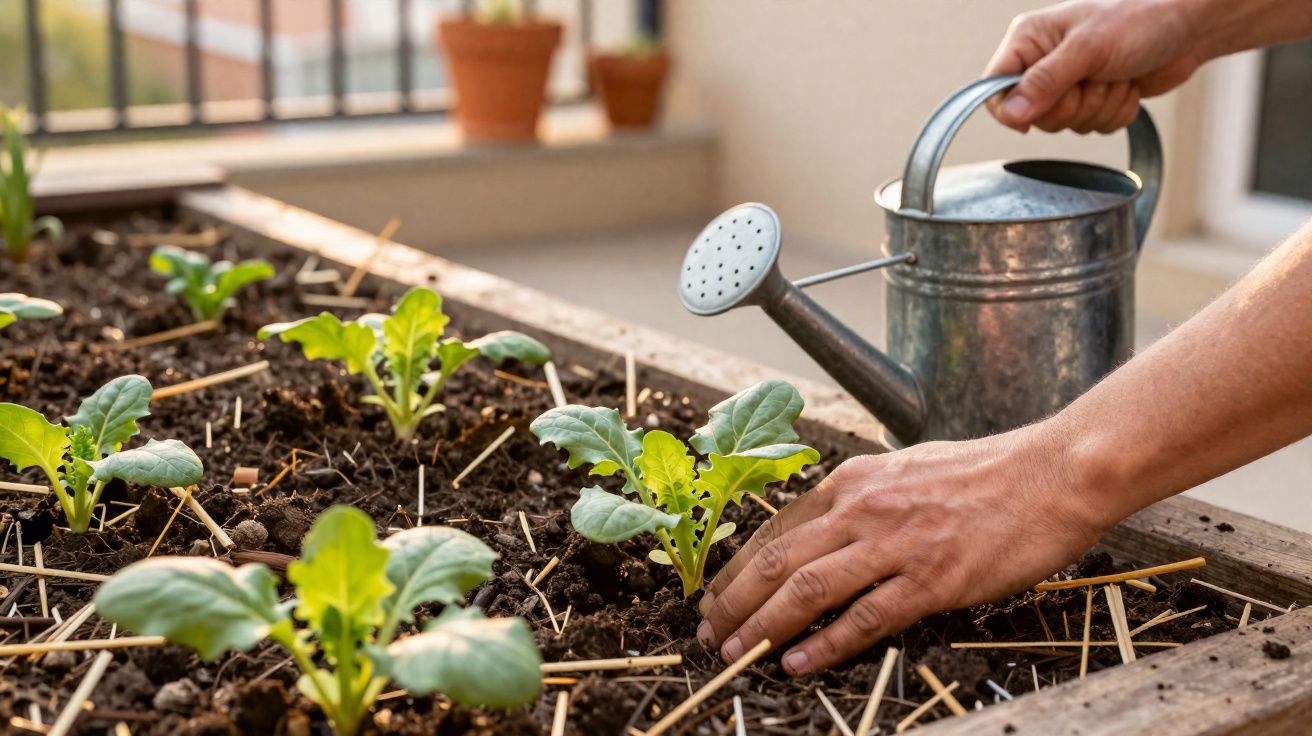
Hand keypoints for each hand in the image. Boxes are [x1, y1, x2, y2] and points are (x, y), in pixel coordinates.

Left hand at [696, 425, 1112, 674]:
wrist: (1051, 474)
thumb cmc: (985, 473)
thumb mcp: (905, 469)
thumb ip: (862, 498)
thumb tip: (827, 526)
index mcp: (853, 482)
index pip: (775, 529)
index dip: (737, 569)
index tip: (715, 595)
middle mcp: (862, 509)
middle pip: (776, 561)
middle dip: (732, 602)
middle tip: (707, 632)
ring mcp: (894, 545)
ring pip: (806, 590)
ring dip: (762, 626)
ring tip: (734, 652)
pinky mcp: (930, 579)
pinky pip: (863, 618)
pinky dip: (824, 645)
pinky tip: (798, 663)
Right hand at [984, 0, 1202, 132]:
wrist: (1190, 27)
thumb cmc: (1140, 20)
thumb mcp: (1088, 49)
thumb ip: (1046, 81)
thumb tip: (1011, 113)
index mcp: (1029, 40)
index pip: (995, 88)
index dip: (1011, 110)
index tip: (1032, 117)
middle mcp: (1043, 62)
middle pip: (1035, 115)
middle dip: (1073, 105)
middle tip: (1095, 78)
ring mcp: (1069, 83)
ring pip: (1066, 125)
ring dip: (1099, 107)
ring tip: (1116, 75)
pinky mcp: (1094, 99)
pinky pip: (1092, 128)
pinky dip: (1115, 112)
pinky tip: (1127, 85)